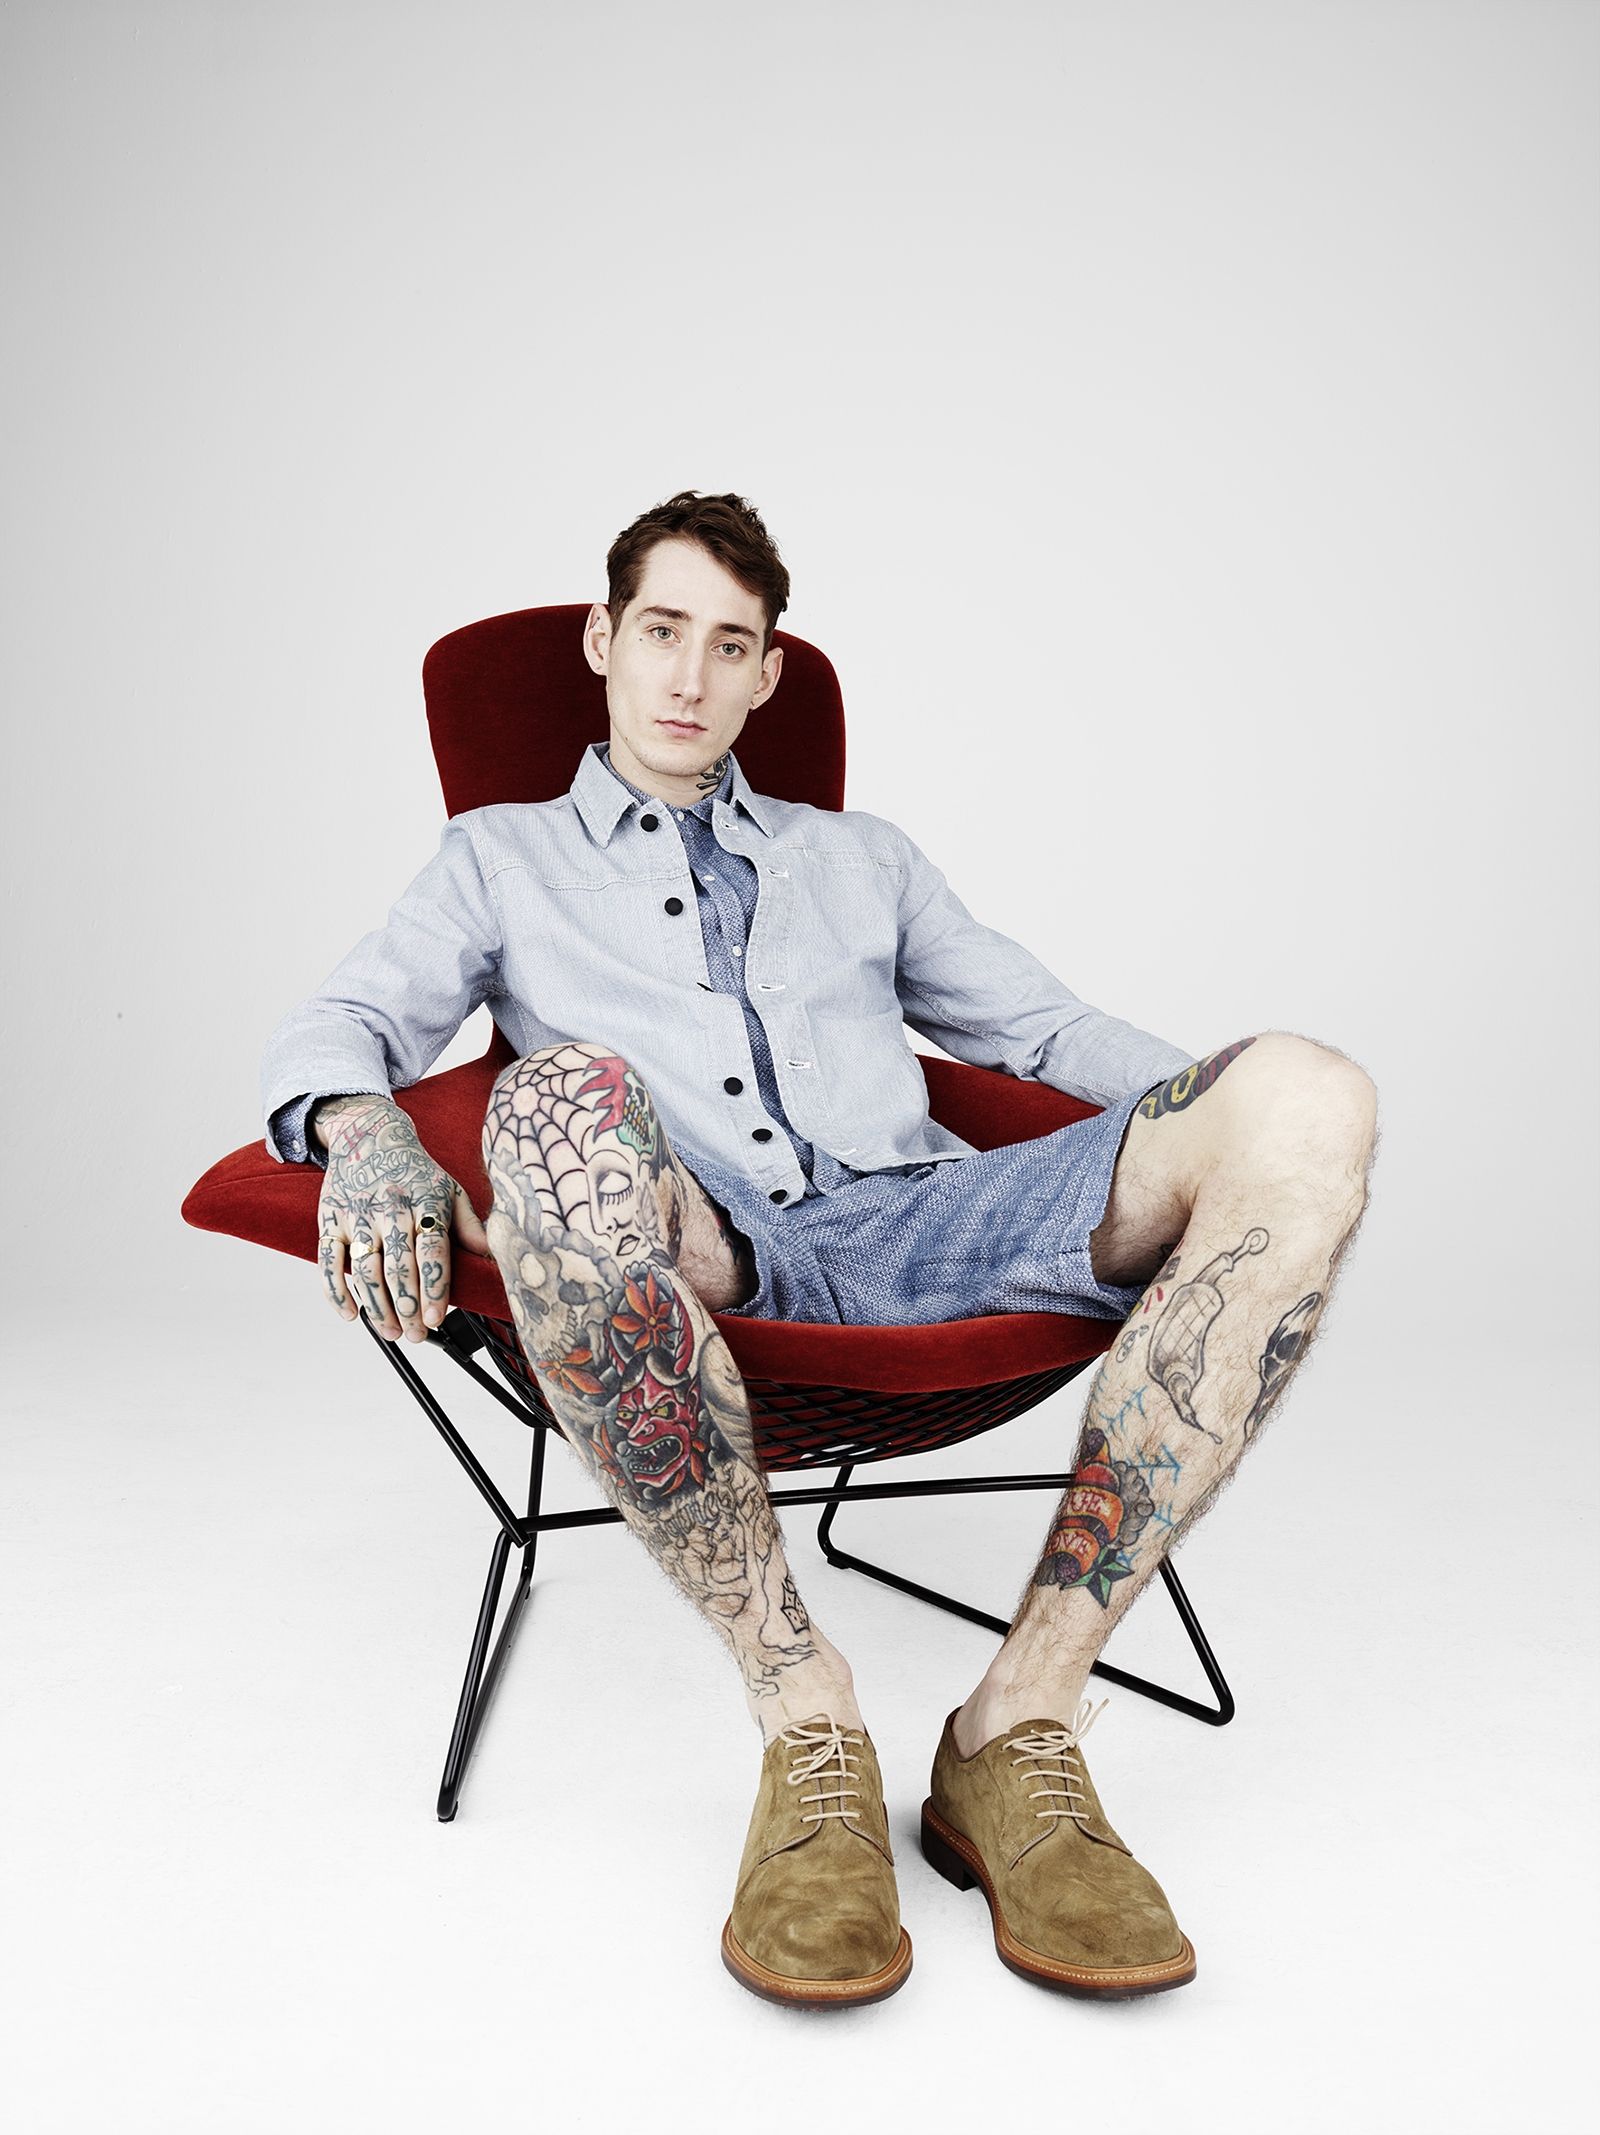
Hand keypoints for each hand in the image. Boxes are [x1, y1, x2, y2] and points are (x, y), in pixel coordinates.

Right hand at [314, 1097, 490, 1340]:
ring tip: (392, 1332)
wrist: (368, 1135)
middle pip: (398, 1266)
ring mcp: (358, 1215)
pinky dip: (336, 1292)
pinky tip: (351, 1314)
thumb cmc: (415, 1171)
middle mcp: (391, 1208)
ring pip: (365, 1269)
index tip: (436, 1318)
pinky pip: (328, 1261)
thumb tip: (495, 1256)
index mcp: (425, 1201)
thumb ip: (469, 1225)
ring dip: (377, 1307)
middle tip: (417, 1335)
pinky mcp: (331, 1220)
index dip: (434, 1287)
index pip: (431, 1250)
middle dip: (407, 1307)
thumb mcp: (449, 1190)